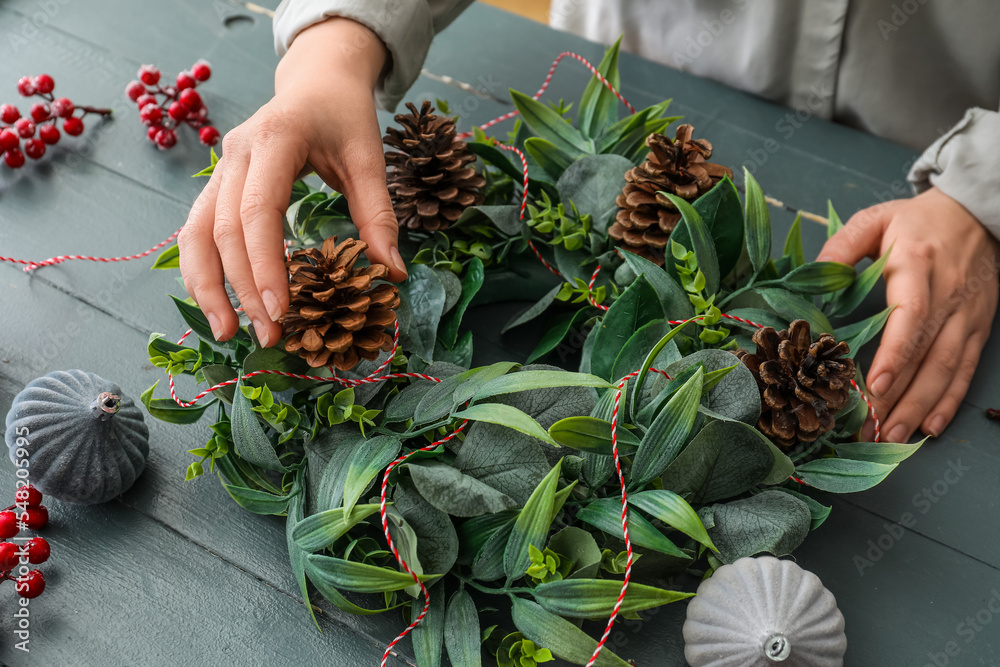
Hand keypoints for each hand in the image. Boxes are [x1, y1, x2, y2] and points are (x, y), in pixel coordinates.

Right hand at [178, 17, 406, 347]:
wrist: (318, 79)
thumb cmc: (345, 115)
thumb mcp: (370, 157)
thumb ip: (378, 213)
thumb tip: (391, 273)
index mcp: (275, 139)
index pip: (258, 210)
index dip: (264, 264)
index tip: (280, 311)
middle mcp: (236, 153)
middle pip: (223, 229)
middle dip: (241, 288)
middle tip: (268, 336)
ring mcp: (220, 168)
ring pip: (195, 233)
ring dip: (207, 286)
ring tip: (228, 333)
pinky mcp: (217, 184)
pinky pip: (198, 231)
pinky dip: (204, 270)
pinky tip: (219, 304)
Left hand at [818, 187, 998, 442]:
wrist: (976, 213)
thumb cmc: (916, 220)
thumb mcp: (875, 219)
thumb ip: (841, 246)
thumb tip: (812, 277)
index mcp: (917, 266)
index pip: (910, 317)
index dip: (894, 354)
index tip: (872, 385)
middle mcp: (947, 295)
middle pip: (926, 354)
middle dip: (899, 396)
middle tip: (870, 429)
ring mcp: (966, 315)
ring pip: (946, 368)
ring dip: (921, 407)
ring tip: (892, 436)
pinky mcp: (977, 327)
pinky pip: (965, 369)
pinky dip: (949, 401)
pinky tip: (930, 426)